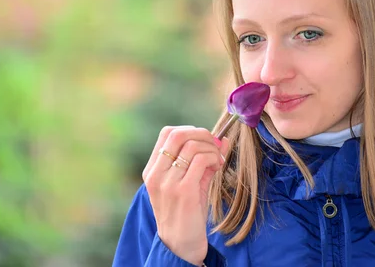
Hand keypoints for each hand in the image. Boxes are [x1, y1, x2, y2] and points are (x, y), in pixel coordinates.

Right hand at [142, 126, 229, 265]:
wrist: (181, 243)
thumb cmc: (186, 211)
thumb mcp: (190, 181)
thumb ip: (203, 159)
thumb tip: (222, 138)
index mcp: (152, 169)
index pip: (167, 133)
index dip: (189, 130)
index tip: (204, 140)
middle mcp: (156, 174)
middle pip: (178, 134)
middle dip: (202, 134)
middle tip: (215, 145)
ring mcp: (168, 183)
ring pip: (192, 146)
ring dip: (211, 148)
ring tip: (217, 161)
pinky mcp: (183, 191)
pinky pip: (201, 160)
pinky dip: (214, 158)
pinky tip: (217, 167)